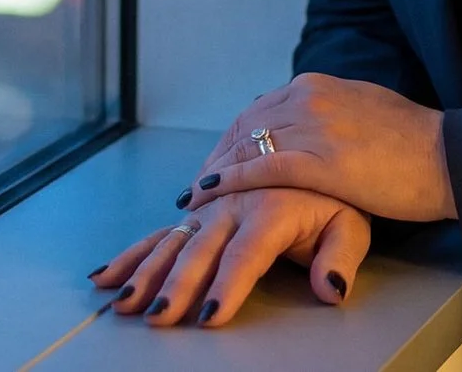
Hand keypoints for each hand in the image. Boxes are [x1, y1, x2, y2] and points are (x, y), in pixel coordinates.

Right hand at [87, 188, 370, 326]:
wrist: (316, 145)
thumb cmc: (335, 195)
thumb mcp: (352, 221)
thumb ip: (340, 256)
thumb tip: (331, 289)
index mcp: (271, 207)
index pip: (246, 254)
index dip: (227, 285)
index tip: (211, 316)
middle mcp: (234, 203)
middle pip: (200, 249)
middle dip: (176, 285)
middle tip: (158, 316)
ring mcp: (211, 205)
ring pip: (173, 241)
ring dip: (146, 272)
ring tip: (125, 302)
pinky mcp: (198, 209)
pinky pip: (162, 232)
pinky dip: (134, 253)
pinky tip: (108, 276)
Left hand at [179, 73, 454, 221]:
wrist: (449, 156)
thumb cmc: (415, 143)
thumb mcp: (364, 110)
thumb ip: (330, 113)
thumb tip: (308, 123)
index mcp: (318, 85)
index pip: (258, 110)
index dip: (232, 139)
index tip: (217, 161)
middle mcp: (307, 98)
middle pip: (244, 126)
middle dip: (217, 156)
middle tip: (197, 183)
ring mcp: (312, 127)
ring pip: (246, 146)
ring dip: (215, 171)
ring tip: (194, 197)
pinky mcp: (320, 161)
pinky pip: (260, 169)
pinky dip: (228, 181)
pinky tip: (207, 193)